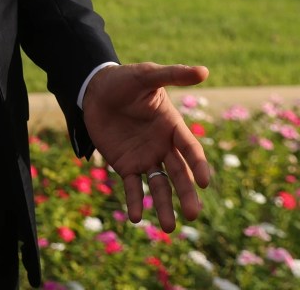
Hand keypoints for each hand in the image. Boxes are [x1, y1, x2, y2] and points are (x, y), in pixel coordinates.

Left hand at [81, 62, 210, 231]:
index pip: (189, 148)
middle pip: (179, 173)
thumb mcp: (147, 75)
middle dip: (187, 194)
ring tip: (169, 228)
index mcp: (172, 126)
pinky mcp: (125, 164)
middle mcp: (162, 146)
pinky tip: (136, 217)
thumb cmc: (125, 80)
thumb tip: (204, 71)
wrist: (95, 89)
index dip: (197, 164)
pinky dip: (135, 201)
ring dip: (164, 206)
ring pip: (159, 186)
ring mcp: (145, 157)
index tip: (204, 181)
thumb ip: (173, 75)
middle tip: (193, 215)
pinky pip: (133, 186)